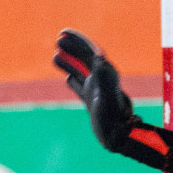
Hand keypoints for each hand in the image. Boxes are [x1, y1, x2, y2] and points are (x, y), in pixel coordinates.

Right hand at [53, 29, 172, 172]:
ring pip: (81, 72)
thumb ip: (104, 75)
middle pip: (86, 59)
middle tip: (58, 39)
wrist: (118, 138)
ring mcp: (97, 92)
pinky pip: (82, 88)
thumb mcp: (107, 95)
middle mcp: (102, 81)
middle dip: (73, 49)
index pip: (91, 52)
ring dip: (69, 63)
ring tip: (54, 56)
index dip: (78, 41)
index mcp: (106, 75)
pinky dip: (73, 81)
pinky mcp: (93, 103)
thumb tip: (100, 54)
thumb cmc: (112, 118)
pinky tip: (67, 79)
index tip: (63, 33)